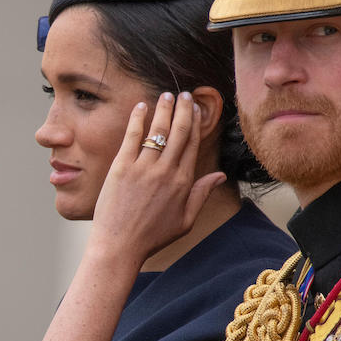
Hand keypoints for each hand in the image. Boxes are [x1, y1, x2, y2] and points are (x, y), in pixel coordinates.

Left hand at [89, 91, 226, 264]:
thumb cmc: (152, 236)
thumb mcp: (185, 220)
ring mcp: (144, 168)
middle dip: (184, 109)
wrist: (120, 245)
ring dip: (164, 108)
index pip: (192, 144)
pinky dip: (138, 118)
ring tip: (166, 95)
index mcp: (183, 183)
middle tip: (184, 94)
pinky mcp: (122, 167)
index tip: (195, 109)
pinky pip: (133, 136)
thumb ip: (202, 194)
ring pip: (158, 130)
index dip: (195, 123)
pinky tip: (141, 106)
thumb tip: (220, 175)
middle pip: (179, 132)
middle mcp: (166, 172)